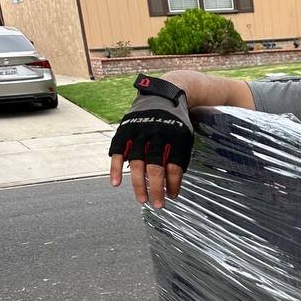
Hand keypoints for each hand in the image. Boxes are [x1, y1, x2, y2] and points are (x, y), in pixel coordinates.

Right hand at [109, 73, 193, 207]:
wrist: (162, 96)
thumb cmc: (176, 124)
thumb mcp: (185, 138)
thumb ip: (179, 159)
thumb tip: (172, 187)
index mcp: (175, 137)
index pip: (174, 165)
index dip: (174, 183)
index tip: (173, 196)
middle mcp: (156, 134)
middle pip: (155, 166)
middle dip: (156, 188)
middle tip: (157, 205)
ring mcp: (139, 132)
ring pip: (137, 162)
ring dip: (138, 183)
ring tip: (142, 200)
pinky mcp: (125, 130)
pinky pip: (118, 151)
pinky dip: (115, 167)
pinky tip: (116, 183)